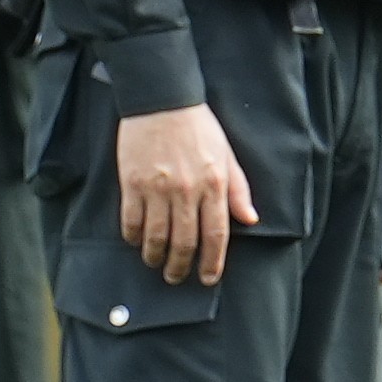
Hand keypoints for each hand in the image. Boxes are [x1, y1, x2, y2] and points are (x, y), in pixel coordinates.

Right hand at [115, 104, 255, 285]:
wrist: (163, 103)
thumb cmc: (200, 129)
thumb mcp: (228, 157)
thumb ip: (238, 190)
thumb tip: (250, 220)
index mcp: (214, 185)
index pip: (216, 234)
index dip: (212, 261)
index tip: (208, 279)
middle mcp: (187, 191)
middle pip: (184, 241)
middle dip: (181, 266)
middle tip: (177, 278)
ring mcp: (157, 188)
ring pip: (155, 236)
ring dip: (155, 256)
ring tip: (156, 264)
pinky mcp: (132, 183)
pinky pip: (131, 220)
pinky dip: (133, 236)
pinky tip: (136, 242)